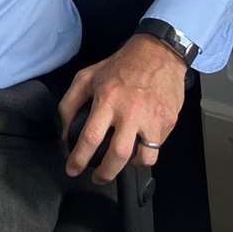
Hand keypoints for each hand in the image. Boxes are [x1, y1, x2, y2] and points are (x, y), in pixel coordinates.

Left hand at [58, 34, 187, 183]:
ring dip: (129, 168)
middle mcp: (130, 112)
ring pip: (143, 158)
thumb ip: (70, 103)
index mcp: (108, 99)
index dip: (79, 159)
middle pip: (117, 155)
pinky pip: (157, 147)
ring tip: (121, 165)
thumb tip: (64, 132)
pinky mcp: (168, 121)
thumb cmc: (121, 65)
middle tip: (97, 178)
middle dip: (105, 173)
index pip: (90, 137)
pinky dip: (146, 152)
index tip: (72, 169)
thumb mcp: (87, 76)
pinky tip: (138, 147)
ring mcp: (152, 118)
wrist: (159, 53)